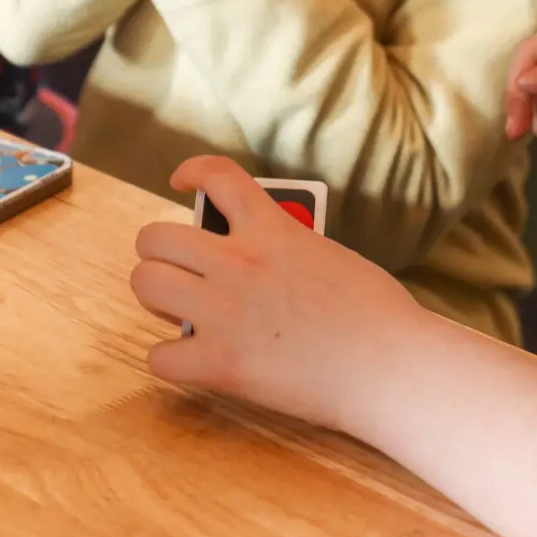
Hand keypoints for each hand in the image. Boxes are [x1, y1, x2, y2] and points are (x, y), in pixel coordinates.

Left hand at [130, 156, 423, 430]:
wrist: (390, 365)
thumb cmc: (376, 314)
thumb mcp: (329, 255)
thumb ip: (283, 249)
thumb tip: (252, 263)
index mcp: (271, 230)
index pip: (216, 176)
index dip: (192, 172)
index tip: (181, 181)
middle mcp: (238, 262)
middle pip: (156, 238)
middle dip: (161, 253)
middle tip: (180, 271)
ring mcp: (224, 312)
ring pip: (146, 284)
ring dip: (158, 296)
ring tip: (179, 310)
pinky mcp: (221, 362)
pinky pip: (160, 355)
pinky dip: (171, 359)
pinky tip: (193, 360)